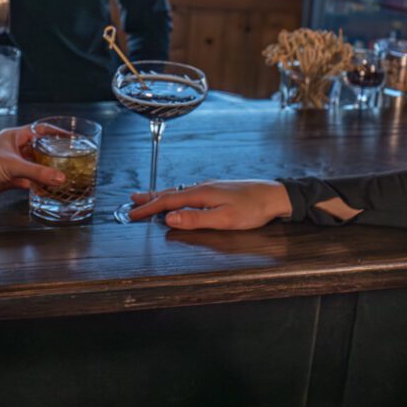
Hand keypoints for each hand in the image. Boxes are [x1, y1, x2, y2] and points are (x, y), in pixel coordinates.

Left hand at [0, 125, 63, 201]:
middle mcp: (13, 149)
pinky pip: (26, 182)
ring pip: (33, 167)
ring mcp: (10, 165)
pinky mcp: (7, 180)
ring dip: (45, 172)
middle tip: (70, 160)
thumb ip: (38, 173)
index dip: (56, 133)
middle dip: (53, 155)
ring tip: (63, 176)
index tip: (71, 137)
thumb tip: (59, 178)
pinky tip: (46, 190)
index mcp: (14, 136)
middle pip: (39, 150)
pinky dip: (36, 186)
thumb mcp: (13, 165)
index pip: (40, 131)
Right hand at [127, 179, 290, 229]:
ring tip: (148, 197)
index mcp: (201, 194)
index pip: (167, 202)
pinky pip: (188, 191)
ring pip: (178, 191)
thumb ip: (196, 219)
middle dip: (149, 198)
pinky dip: (175, 195)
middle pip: (169, 193)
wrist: (274, 196)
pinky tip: (177, 198)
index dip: (148, 209)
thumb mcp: (224, 219)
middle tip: (131, 201)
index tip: (133, 214)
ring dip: (161, 195)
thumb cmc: (253, 209)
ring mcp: (210, 187)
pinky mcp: (217, 190)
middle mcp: (203, 187)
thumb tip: (170, 218)